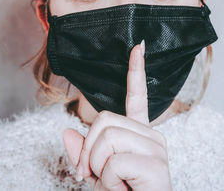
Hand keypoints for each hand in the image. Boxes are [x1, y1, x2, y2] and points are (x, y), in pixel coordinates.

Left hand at [63, 40, 172, 190]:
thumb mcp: (95, 175)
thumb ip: (82, 153)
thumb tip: (67, 131)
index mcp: (139, 134)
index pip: (137, 97)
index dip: (136, 71)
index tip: (139, 47)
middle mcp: (151, 135)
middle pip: (104, 120)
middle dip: (88, 150)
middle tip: (92, 174)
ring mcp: (156, 148)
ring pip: (107, 137)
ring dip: (97, 166)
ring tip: (112, 182)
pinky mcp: (155, 165)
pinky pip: (114, 161)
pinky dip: (106, 180)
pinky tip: (122, 188)